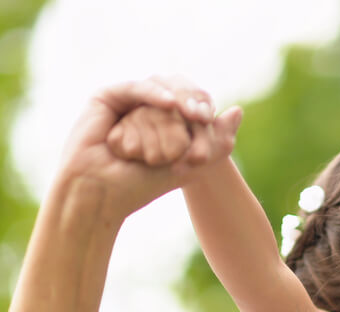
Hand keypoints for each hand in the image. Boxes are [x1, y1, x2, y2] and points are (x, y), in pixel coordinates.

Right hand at [55, 78, 239, 217]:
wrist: (101, 196)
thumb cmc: (141, 186)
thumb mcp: (190, 164)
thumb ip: (216, 141)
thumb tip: (239, 110)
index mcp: (164, 121)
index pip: (192, 104)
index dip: (203, 112)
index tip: (208, 127)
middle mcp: (145, 108)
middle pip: (179, 94)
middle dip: (192, 108)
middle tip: (200, 122)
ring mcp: (126, 101)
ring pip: (161, 93)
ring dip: (172, 113)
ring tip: (184, 126)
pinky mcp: (106, 97)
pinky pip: (137, 88)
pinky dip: (155, 94)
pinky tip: (170, 103)